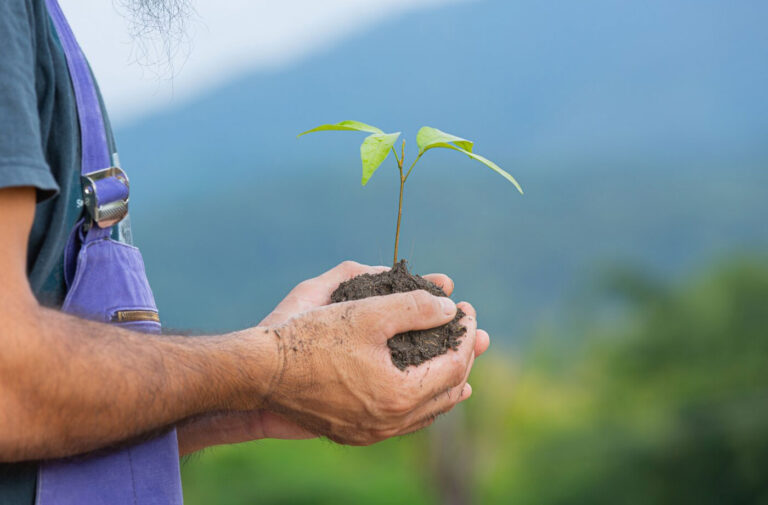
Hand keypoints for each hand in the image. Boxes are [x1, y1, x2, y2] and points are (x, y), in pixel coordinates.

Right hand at [177, 261, 489, 453]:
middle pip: (446, 391)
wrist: (260, 372)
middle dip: (463, 358)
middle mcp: (390, 422)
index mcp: (399, 394)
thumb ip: (414, 307)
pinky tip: (420, 391)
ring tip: (462, 371)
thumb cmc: (310, 338)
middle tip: (471, 334)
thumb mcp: (367, 312)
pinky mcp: (354, 433)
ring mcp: (371, 433)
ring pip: (426, 413)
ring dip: (446, 386)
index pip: (453, 363)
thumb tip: (449, 309)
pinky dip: (420, 402)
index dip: (464, 332)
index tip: (467, 309)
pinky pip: (403, 421)